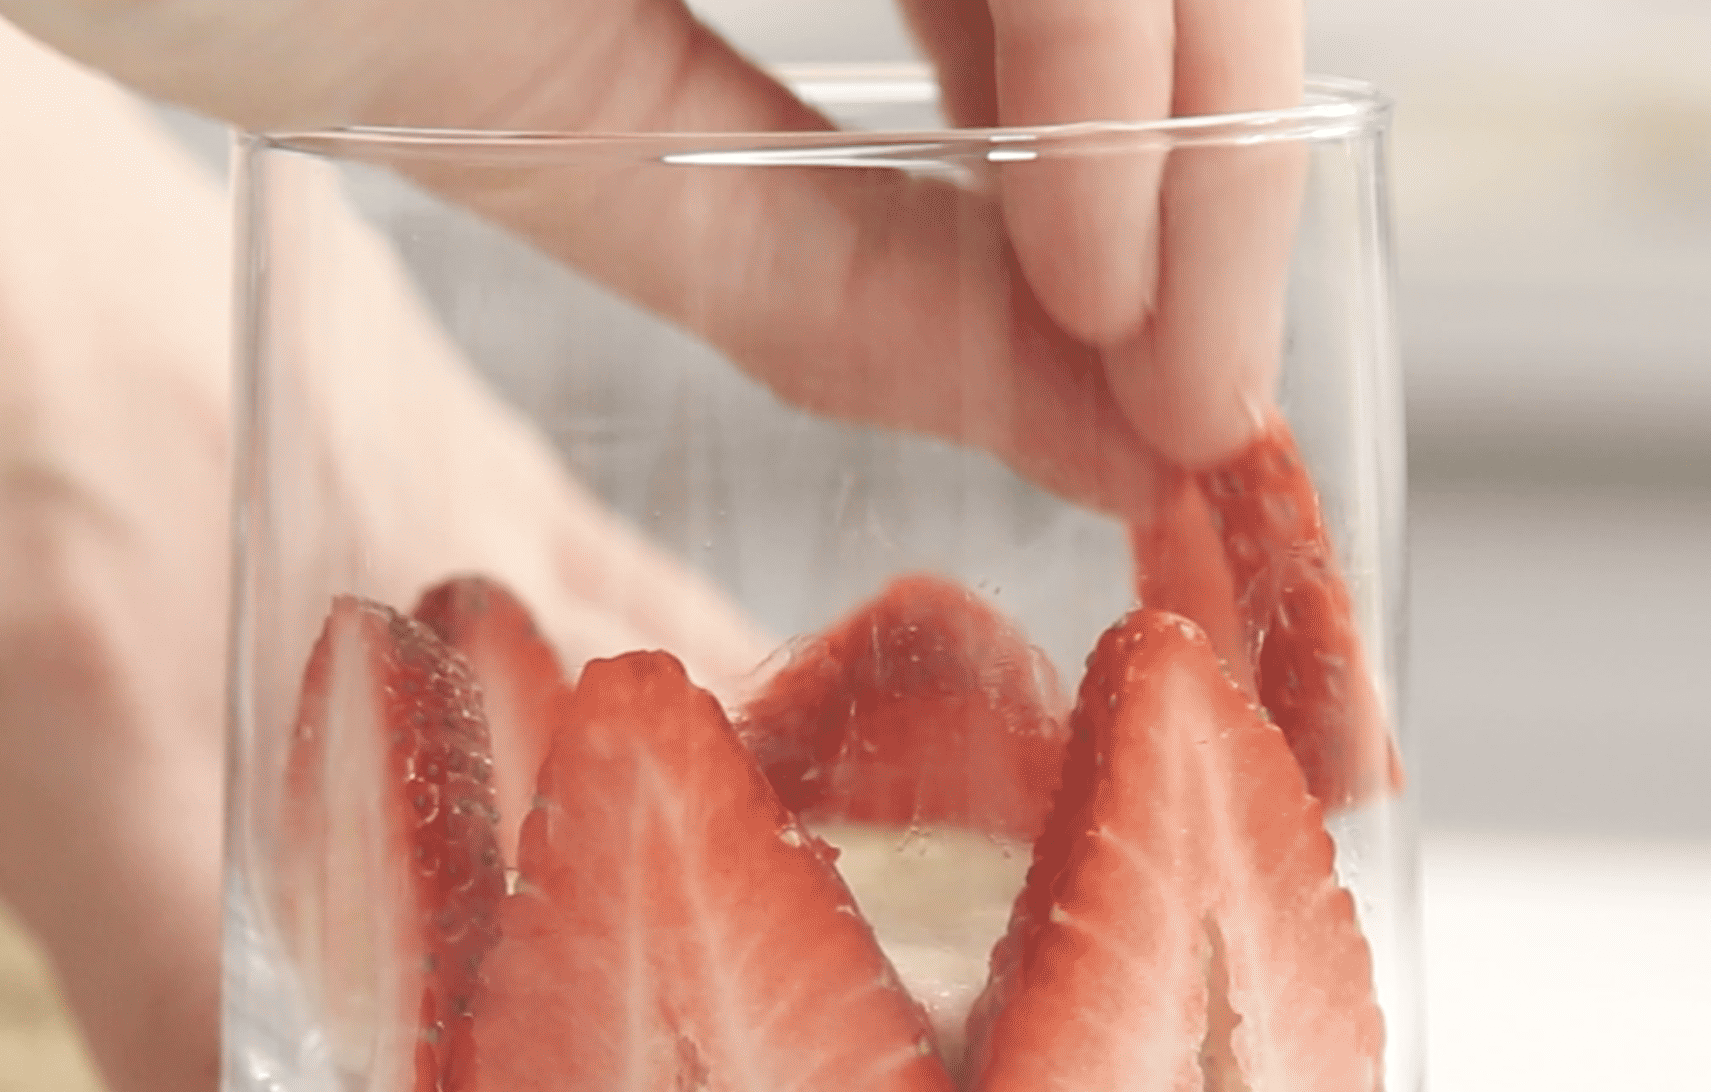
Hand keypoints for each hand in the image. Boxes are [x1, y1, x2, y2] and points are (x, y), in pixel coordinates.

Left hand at [0, 0, 1306, 485]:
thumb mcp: (505, 103)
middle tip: (1190, 410)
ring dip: (1145, 114)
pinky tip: (1028, 211)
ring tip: (1116, 348)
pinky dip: (1031, 52)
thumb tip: (1072, 420)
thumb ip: (812, 259)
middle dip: (1205, 154)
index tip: (1161, 380)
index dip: (1174, 137)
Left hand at [0, 0, 715, 1091]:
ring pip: (664, 779)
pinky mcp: (480, 446)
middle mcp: (295, 608)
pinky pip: (677, 642)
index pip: (242, 1070)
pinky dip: (786, 775)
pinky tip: (909, 867)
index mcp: (68, 700)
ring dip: (785, 969)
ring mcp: (420, 509)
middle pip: (532, 946)